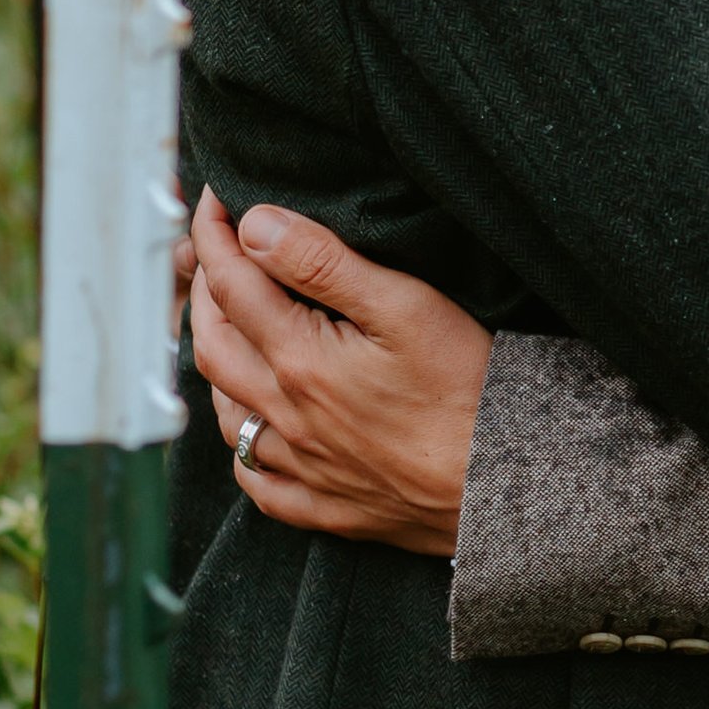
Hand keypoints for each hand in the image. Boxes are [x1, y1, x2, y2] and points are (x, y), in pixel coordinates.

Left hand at [190, 189, 492, 557]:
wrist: (504, 483)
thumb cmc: (467, 390)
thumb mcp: (404, 305)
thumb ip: (323, 263)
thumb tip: (256, 227)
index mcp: (299, 359)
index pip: (231, 284)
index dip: (216, 235)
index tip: (216, 202)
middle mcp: (287, 416)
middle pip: (212, 346)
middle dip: (204, 293)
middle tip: (215, 256)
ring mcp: (303, 466)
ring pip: (226, 415)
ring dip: (216, 365)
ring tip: (229, 332)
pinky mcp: (328, 507)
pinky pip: (259, 484)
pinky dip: (243, 452)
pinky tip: (255, 435)